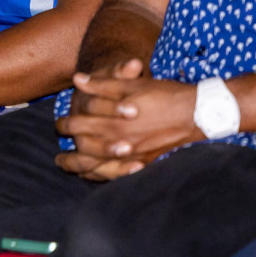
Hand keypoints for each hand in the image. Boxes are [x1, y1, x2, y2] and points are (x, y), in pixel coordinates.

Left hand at [55, 67, 199, 179]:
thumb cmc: (163, 94)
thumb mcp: (131, 84)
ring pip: (99, 168)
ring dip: (80, 169)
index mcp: (113, 120)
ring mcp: (133, 156)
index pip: (80, 125)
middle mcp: (120, 142)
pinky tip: (96, 176)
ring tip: (68, 169)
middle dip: (69, 152)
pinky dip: (103, 177)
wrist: (197, 112)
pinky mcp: (145, 163)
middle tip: (58, 155)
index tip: (58, 125)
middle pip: (85, 150)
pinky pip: (117, 176)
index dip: (66, 125)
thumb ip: (102, 84)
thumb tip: (77, 79)